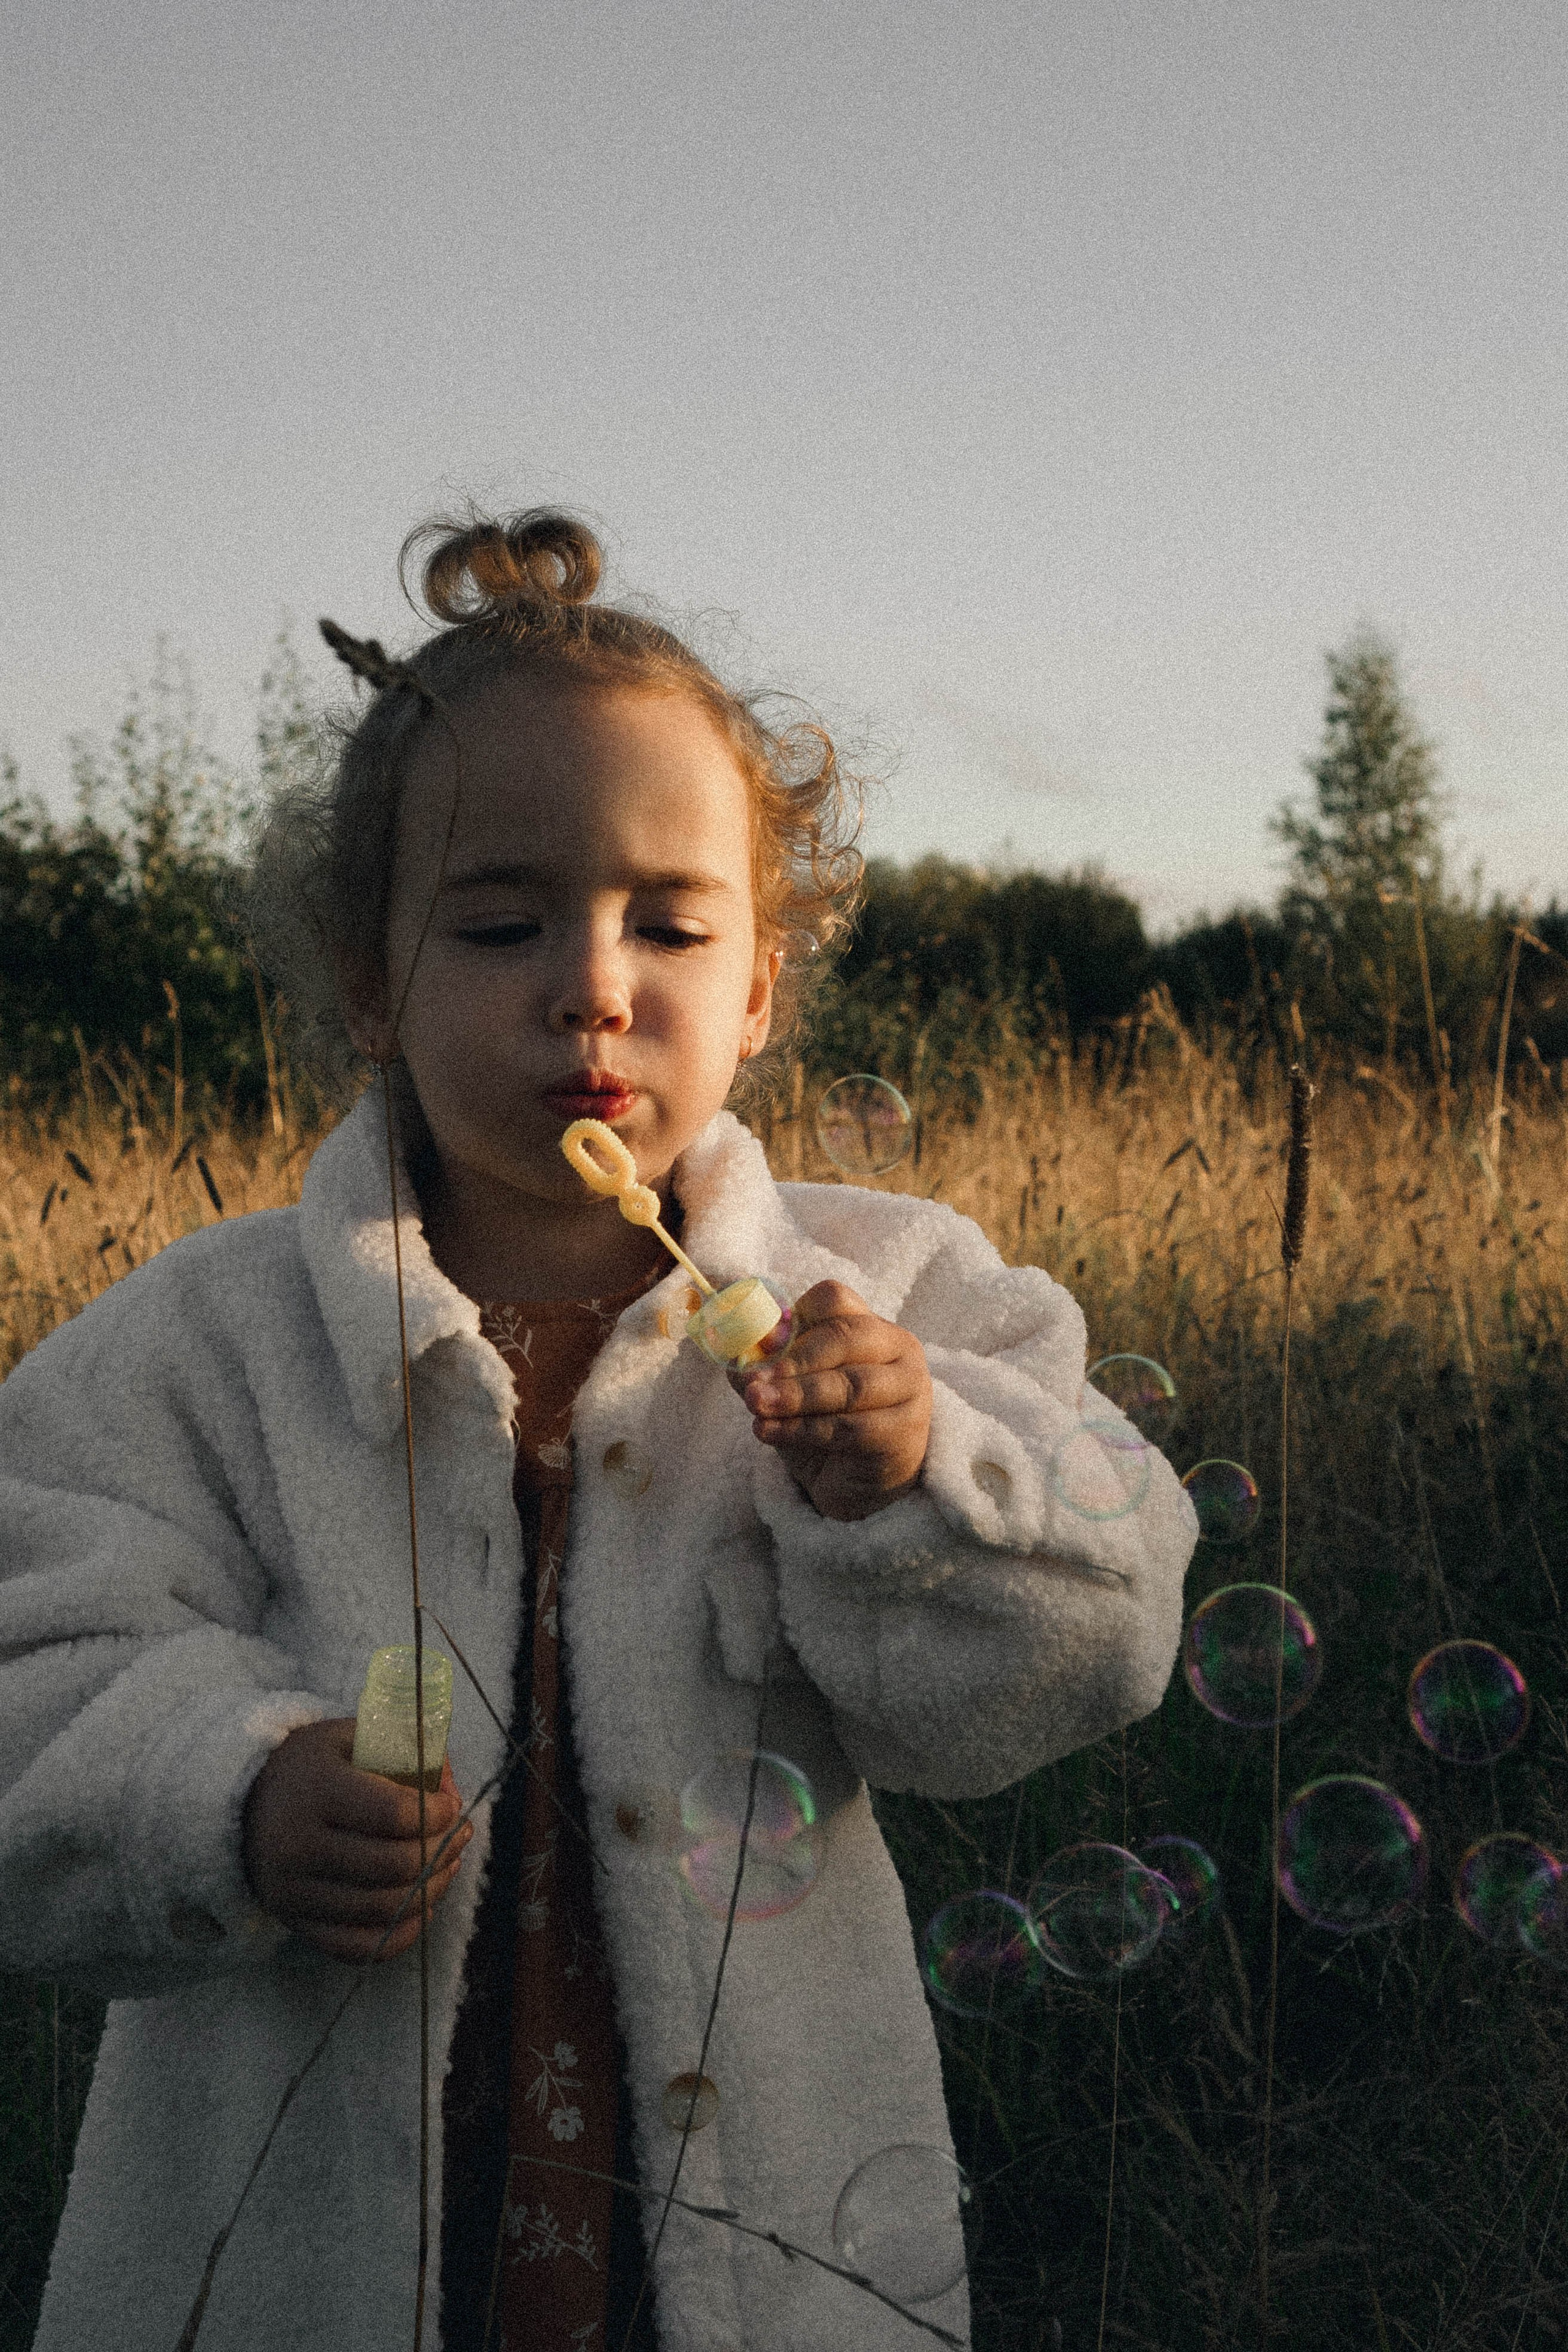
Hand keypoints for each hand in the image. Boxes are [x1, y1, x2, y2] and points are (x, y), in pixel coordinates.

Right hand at [241, 1717, 472, 1962]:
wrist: (244, 1804)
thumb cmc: (313, 1767)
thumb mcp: (352, 1738)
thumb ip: (408, 1754)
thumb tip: (453, 1796)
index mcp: (317, 1791)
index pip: (395, 1815)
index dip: (438, 1814)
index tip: (450, 1806)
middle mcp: (299, 1846)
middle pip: (395, 1867)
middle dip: (442, 1852)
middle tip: (459, 1835)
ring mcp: (293, 1892)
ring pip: (384, 1911)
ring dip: (431, 1890)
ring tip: (447, 1865)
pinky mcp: (294, 1924)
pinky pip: (359, 1947)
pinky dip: (401, 1934)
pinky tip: (421, 1907)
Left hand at [732, 1280, 931, 1521]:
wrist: (854, 1482)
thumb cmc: (821, 1421)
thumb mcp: (789, 1386)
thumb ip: (764, 1365)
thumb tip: (731, 1353)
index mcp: (868, 1323)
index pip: (834, 1299)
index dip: (792, 1317)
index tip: (755, 1344)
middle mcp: (898, 1347)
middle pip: (844, 1338)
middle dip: (792, 1361)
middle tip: (751, 1382)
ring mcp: (909, 1389)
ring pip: (849, 1385)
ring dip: (795, 1396)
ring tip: (755, 1406)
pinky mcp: (905, 1432)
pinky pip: (851, 1428)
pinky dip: (803, 1430)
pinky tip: (769, 1433)